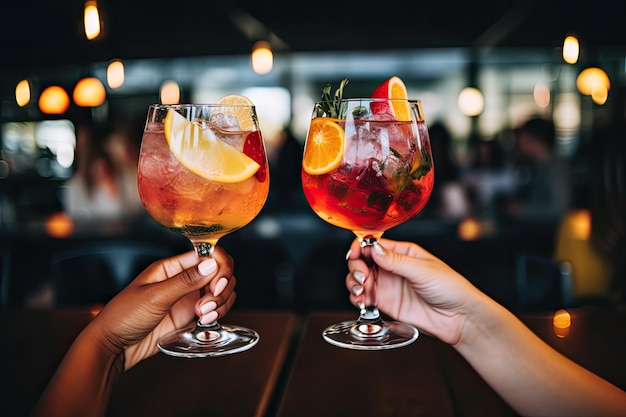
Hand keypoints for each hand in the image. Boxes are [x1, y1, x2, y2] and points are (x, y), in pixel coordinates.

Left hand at [84, 247, 235, 369]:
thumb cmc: (123, 316)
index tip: (217, 284)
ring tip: (203, 315)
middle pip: (219, 272)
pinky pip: (215, 309)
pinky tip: (203, 321)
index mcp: (172, 267)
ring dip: (220, 302)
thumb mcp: (155, 296)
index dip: (219, 267)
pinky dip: (217, 313)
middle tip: (207, 303)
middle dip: (221, 287)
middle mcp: (183, 279)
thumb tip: (212, 264)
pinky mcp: (190, 315)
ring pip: (220, 291)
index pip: (207, 255)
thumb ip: (186, 281)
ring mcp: (188, 297)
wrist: (114, 347)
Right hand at [345, 238, 487, 344]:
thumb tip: (373, 248)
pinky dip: (356, 298)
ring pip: (358, 279)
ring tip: (361, 291)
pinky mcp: (386, 303)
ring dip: (353, 283)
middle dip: (355, 266)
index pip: (373, 244)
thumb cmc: (451, 288)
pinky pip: (363, 298)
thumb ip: (396, 261)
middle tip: (363, 277)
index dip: (359, 247)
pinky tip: (361, 301)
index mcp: (402, 252)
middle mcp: (391, 267)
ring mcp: (387, 285)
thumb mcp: (423, 270)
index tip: (354, 254)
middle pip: (361, 260)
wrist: (459, 318)